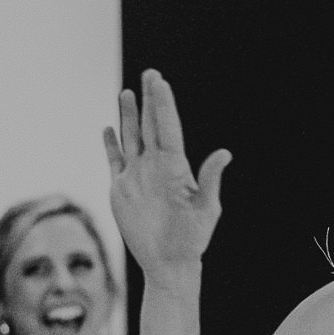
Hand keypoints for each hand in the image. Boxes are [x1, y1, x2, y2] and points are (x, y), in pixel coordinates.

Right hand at [101, 71, 231, 276]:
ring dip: (128, 115)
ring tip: (126, 92)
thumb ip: (210, 180)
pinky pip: (114, 160)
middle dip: (149, 100)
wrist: (169, 262)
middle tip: (150, 73)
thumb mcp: (205, 209)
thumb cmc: (193, 238)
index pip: (168, 128)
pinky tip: (108, 128)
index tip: (160, 83)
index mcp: (175, 166)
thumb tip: (225, 153)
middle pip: (151, 125)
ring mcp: (137, 175)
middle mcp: (156, 166)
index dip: (163, 105)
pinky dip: (111, 144)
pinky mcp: (121, 188)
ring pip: (131, 137)